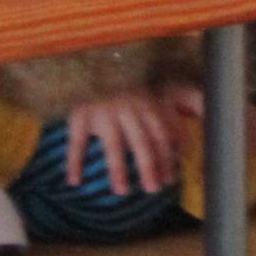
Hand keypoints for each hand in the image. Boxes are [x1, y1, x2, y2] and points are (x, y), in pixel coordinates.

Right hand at [61, 86, 187, 200]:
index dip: (167, 157)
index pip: (161, 134)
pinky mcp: (80, 114)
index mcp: (146, 102)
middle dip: (149, 168)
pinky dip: (75, 163)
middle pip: (141, 143)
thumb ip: (159, 116)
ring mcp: (103, 111)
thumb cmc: (121, 85)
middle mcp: (128, 107)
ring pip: (113, 146)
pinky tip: (75, 181)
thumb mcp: (144, 94)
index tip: (171, 178)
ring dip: (118, 171)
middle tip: (153, 189)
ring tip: (122, 192)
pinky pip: (76, 143)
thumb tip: (181, 146)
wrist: (89, 62)